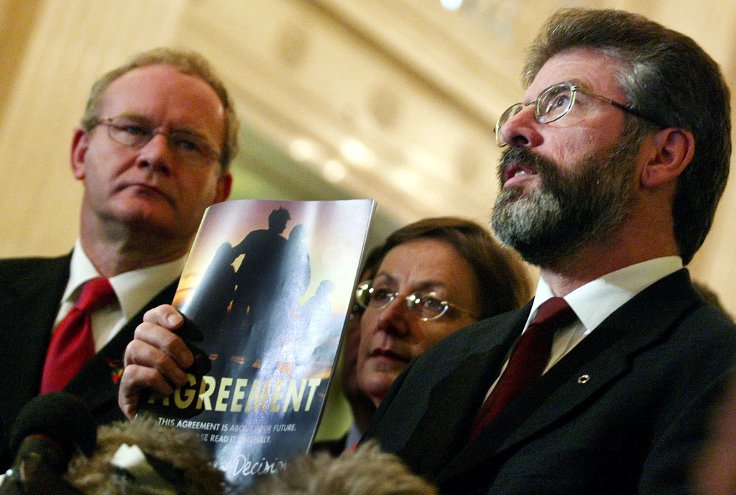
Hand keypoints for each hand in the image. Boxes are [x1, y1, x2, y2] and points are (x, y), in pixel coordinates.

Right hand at [119, 304, 194, 418]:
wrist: (171, 427)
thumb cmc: (189, 391)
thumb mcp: (197, 368)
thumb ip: (200, 351)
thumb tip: (221, 336)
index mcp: (156, 338)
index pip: (153, 315)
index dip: (164, 314)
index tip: (180, 324)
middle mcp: (139, 348)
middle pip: (143, 328)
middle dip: (170, 343)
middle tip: (189, 362)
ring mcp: (130, 366)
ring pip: (136, 348)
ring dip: (164, 363)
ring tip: (182, 381)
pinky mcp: (125, 388)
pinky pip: (134, 373)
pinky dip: (155, 380)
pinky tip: (168, 391)